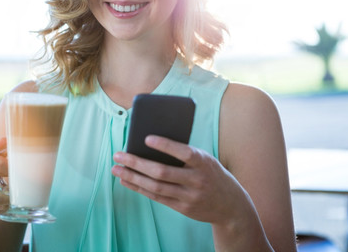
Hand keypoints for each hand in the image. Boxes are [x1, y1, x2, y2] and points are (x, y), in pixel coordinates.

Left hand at [111, 135, 249, 224]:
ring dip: (132, 177)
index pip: (184, 153)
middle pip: (162, 172)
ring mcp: (190, 197)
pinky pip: (157, 198)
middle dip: (137, 163)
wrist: (231, 205)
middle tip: (118, 154)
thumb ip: (184, 154)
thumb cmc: (211, 173)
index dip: (166, 146)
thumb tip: (150, 144)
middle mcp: (197, 180)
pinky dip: (140, 188)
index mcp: (204, 163)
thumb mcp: (205, 160)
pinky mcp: (183, 209)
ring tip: (116, 169)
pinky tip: (127, 181)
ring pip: (155, 187)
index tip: (146, 138)